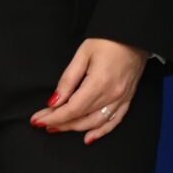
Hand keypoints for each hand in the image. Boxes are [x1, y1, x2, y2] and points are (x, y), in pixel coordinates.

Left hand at [32, 38, 149, 144]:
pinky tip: (89, 138)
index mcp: (99, 83)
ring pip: (95, 123)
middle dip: (60, 123)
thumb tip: (54, 102)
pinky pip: (114, 121)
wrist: (134, 34)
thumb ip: (68, 80)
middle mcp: (112, 95)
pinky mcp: (128, 98)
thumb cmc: (107, 41)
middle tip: (43, 123)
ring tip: (58, 128)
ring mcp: (122, 99)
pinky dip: (101, 131)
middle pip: (81, 118)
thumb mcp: (82, 54)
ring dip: (75, 128)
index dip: (53, 117)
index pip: (71, 109)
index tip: (37, 120)